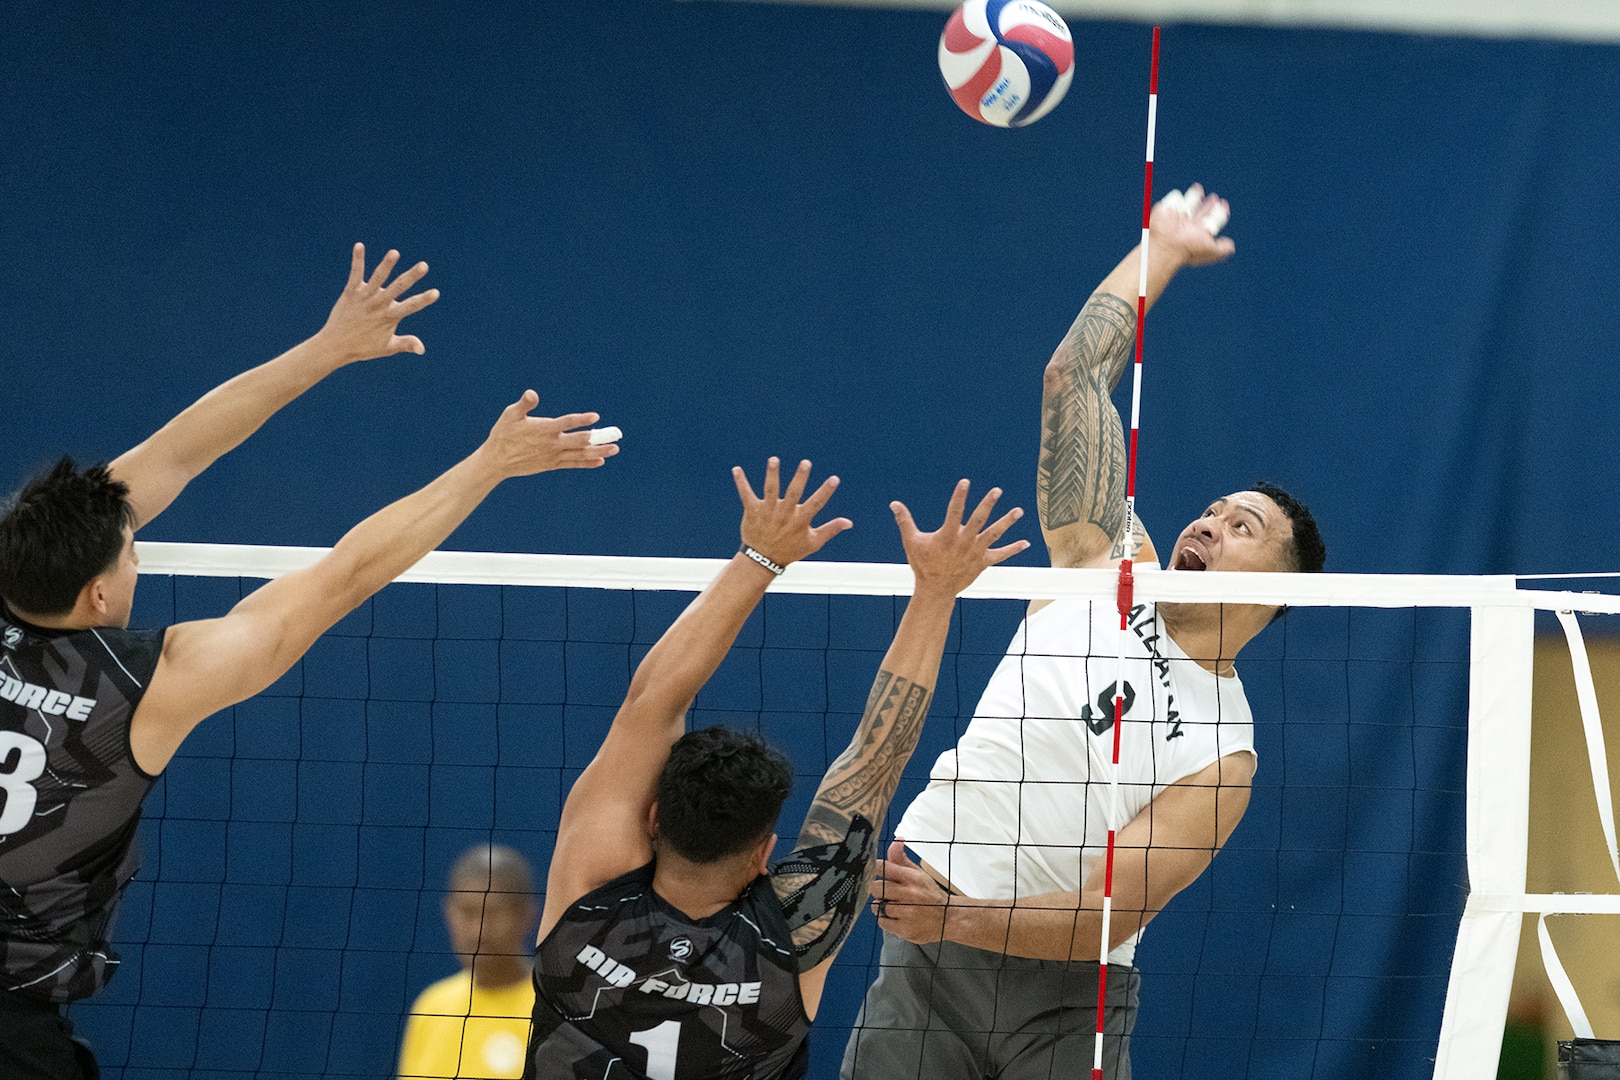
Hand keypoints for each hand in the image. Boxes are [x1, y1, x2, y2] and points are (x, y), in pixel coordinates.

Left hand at [314, 243, 441, 363]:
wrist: (336, 345)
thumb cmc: (363, 347)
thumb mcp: (387, 347)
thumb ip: (406, 344)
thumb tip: (422, 349)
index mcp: (390, 317)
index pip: (411, 306)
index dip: (424, 299)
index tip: (436, 292)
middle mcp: (379, 305)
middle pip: (398, 287)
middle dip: (412, 276)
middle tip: (424, 266)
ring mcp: (365, 297)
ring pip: (378, 277)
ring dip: (386, 264)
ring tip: (395, 253)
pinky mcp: (351, 292)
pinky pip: (356, 273)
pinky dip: (358, 260)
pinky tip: (359, 246)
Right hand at [476, 390, 618, 477]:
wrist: (497, 461)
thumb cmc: (503, 434)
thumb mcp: (510, 415)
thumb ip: (524, 404)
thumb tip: (532, 393)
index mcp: (543, 429)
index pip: (566, 423)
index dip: (581, 420)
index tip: (595, 416)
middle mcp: (552, 444)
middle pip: (579, 441)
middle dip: (598, 438)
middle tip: (615, 436)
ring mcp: (553, 456)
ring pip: (580, 454)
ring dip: (598, 451)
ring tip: (614, 449)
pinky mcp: (552, 464)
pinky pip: (573, 464)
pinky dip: (587, 463)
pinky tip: (600, 461)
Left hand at [732, 457, 851, 567]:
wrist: (763, 560)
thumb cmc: (790, 550)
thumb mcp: (813, 542)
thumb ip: (831, 529)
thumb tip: (849, 522)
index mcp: (800, 520)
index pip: (816, 503)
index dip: (826, 492)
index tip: (834, 479)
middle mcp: (784, 514)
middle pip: (793, 493)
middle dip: (800, 478)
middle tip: (806, 463)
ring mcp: (768, 511)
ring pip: (770, 490)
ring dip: (772, 475)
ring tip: (774, 460)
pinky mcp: (753, 511)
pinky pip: (746, 494)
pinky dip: (741, 482)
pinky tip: (737, 469)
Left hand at [870, 840, 949, 943]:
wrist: (948, 919)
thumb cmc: (929, 895)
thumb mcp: (918, 874)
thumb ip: (901, 859)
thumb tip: (896, 840)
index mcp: (913, 878)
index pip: (883, 867)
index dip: (877, 869)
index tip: (880, 872)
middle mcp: (910, 894)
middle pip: (876, 888)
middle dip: (879, 890)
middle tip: (888, 893)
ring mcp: (907, 913)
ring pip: (877, 906)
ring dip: (882, 906)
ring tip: (894, 906)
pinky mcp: (905, 929)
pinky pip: (882, 922)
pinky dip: (886, 920)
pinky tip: (897, 917)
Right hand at [892, 480, 1027, 597]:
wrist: (936, 590)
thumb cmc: (923, 565)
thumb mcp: (912, 542)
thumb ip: (905, 521)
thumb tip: (894, 504)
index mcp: (947, 535)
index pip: (954, 511)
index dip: (960, 496)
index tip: (965, 482)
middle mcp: (964, 542)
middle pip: (979, 520)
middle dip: (988, 504)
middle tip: (996, 491)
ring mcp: (975, 552)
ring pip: (994, 534)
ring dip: (1007, 522)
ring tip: (1018, 511)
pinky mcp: (983, 562)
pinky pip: (1001, 555)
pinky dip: (1013, 549)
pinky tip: (1025, 543)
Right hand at [1149, 183, 1234, 267]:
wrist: (1165, 243)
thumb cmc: (1187, 248)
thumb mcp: (1210, 250)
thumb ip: (1221, 249)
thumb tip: (1232, 247)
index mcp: (1199, 233)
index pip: (1212, 220)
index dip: (1220, 211)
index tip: (1223, 203)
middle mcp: (1189, 225)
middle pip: (1201, 212)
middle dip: (1209, 204)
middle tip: (1214, 197)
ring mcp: (1178, 216)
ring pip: (1189, 203)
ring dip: (1195, 195)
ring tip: (1198, 188)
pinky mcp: (1166, 208)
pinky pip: (1175, 198)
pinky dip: (1177, 198)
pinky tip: (1179, 201)